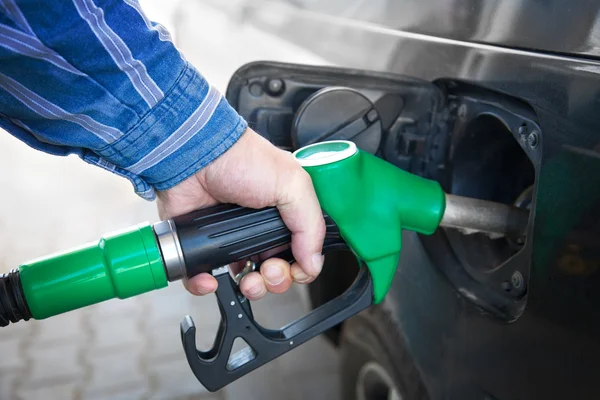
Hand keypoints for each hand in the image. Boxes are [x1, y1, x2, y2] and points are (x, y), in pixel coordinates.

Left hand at [156, 128, 325, 299]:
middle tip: (268, 271)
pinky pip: (204, 277)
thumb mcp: (293, 184)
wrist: (195, 156)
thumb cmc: (241, 159)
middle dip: (275, 280)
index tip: (294, 269)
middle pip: (276, 271)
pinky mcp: (202, 245)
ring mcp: (231, 238)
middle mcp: (260, 229)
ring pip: (244, 279)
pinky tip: (211, 279)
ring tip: (246, 280)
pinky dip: (206, 285)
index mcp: (285, 215)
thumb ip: (310, 225)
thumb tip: (313, 262)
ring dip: (249, 288)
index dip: (299, 268)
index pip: (301, 254)